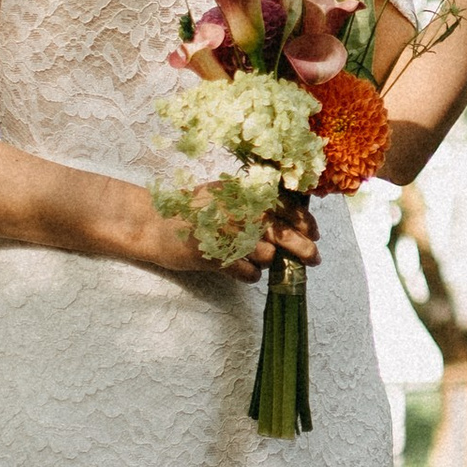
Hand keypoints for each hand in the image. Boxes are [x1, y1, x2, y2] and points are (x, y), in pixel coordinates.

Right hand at [111, 189, 317, 283]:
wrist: (151, 222)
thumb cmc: (191, 210)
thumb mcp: (224, 194)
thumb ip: (254, 202)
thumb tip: (293, 218)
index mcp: (242, 192)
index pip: (286, 205)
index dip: (305, 221)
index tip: (314, 233)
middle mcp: (238, 210)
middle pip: (284, 233)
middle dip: (303, 249)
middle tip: (314, 259)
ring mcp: (226, 234)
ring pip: (267, 256)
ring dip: (265, 262)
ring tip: (251, 258)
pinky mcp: (215, 257)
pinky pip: (248, 273)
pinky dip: (249, 275)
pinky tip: (240, 269)